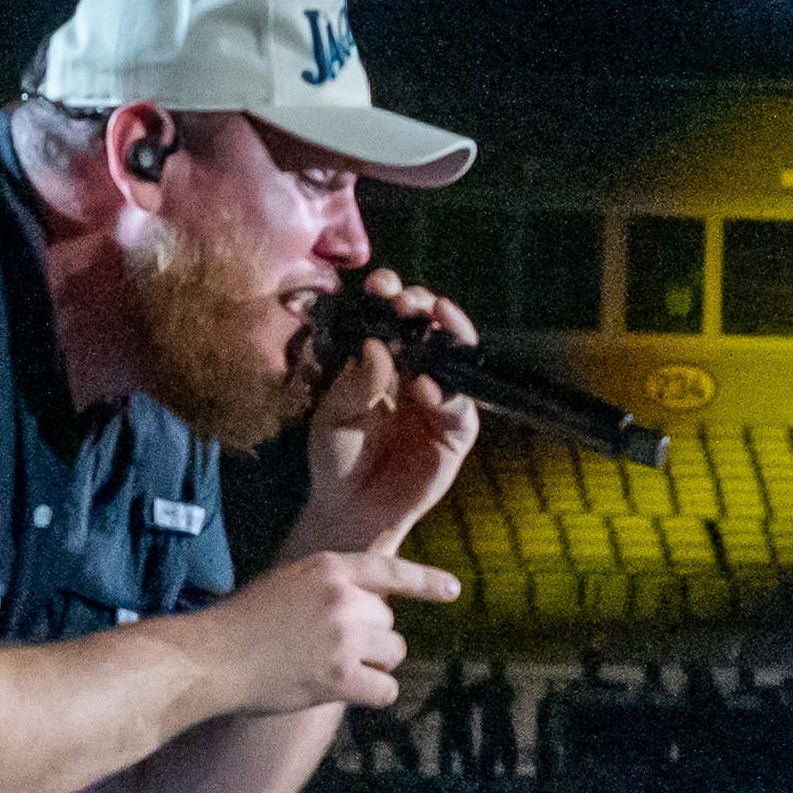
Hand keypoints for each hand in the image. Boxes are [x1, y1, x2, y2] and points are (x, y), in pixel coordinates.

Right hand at [191, 549, 452, 718]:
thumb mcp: (286, 585)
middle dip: (370, 641)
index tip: (454, 589)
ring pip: (393, 655)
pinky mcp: (341, 677)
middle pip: (390, 624)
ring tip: (328, 670)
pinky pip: (385, 690)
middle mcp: (343, 598)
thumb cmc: (240, 626)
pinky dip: (371, 695)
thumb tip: (372, 616)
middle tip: (326, 651)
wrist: (211, 658)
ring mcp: (344, 637)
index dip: (426, 582)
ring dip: (371, 667)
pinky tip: (340, 692)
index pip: (391, 571)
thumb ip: (328, 592)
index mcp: (329, 568)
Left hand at [293, 268, 479, 557]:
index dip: (391, 295)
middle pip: (432, 328)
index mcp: (384, 362)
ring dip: (448, 334)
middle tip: (408, 300)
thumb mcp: (333, 413)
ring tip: (433, 318)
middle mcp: (416, 375)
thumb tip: (375, 345)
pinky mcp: (454, 436)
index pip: (394, 318)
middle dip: (423, 306)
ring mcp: (439, 403)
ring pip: (458, 359)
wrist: (347, 509)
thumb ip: (356, 381)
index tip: (380, 283)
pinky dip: (446, 393)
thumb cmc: (335, 457)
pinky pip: (459, 408)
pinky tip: (424, 385)